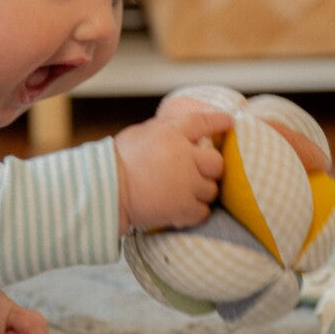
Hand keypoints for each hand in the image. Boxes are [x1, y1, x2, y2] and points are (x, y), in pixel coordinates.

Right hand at [113, 109, 231, 234]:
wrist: (106, 190)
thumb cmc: (118, 161)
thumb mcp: (141, 133)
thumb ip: (166, 132)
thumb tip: (183, 132)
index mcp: (172, 134)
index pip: (203, 123)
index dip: (219, 121)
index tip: (229, 122)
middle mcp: (184, 157)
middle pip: (216, 163)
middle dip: (211, 169)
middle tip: (200, 173)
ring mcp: (186, 184)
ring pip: (211, 189)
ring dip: (201, 191)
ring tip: (185, 193)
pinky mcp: (183, 208)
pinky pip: (203, 211)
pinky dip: (195, 211)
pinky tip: (182, 208)